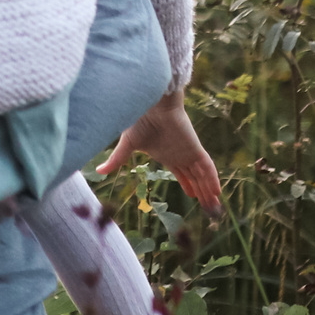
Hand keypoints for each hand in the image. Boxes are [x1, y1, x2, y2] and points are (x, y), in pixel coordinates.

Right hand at [97, 88, 223, 216]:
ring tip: (214, 206)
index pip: (182, 174)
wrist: (151, 105)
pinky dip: (212, 179)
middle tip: (210, 209)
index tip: (194, 197)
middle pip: (195, 178)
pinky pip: (207, 167)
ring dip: (209, 191)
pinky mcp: (195, 148)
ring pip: (203, 176)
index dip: (189, 186)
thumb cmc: (140, 120)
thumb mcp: (127, 145)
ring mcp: (189, 153)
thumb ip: (117, 160)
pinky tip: (216, 192)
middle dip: (202, 193)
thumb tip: (98, 170)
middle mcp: (181, 156)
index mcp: (168, 156)